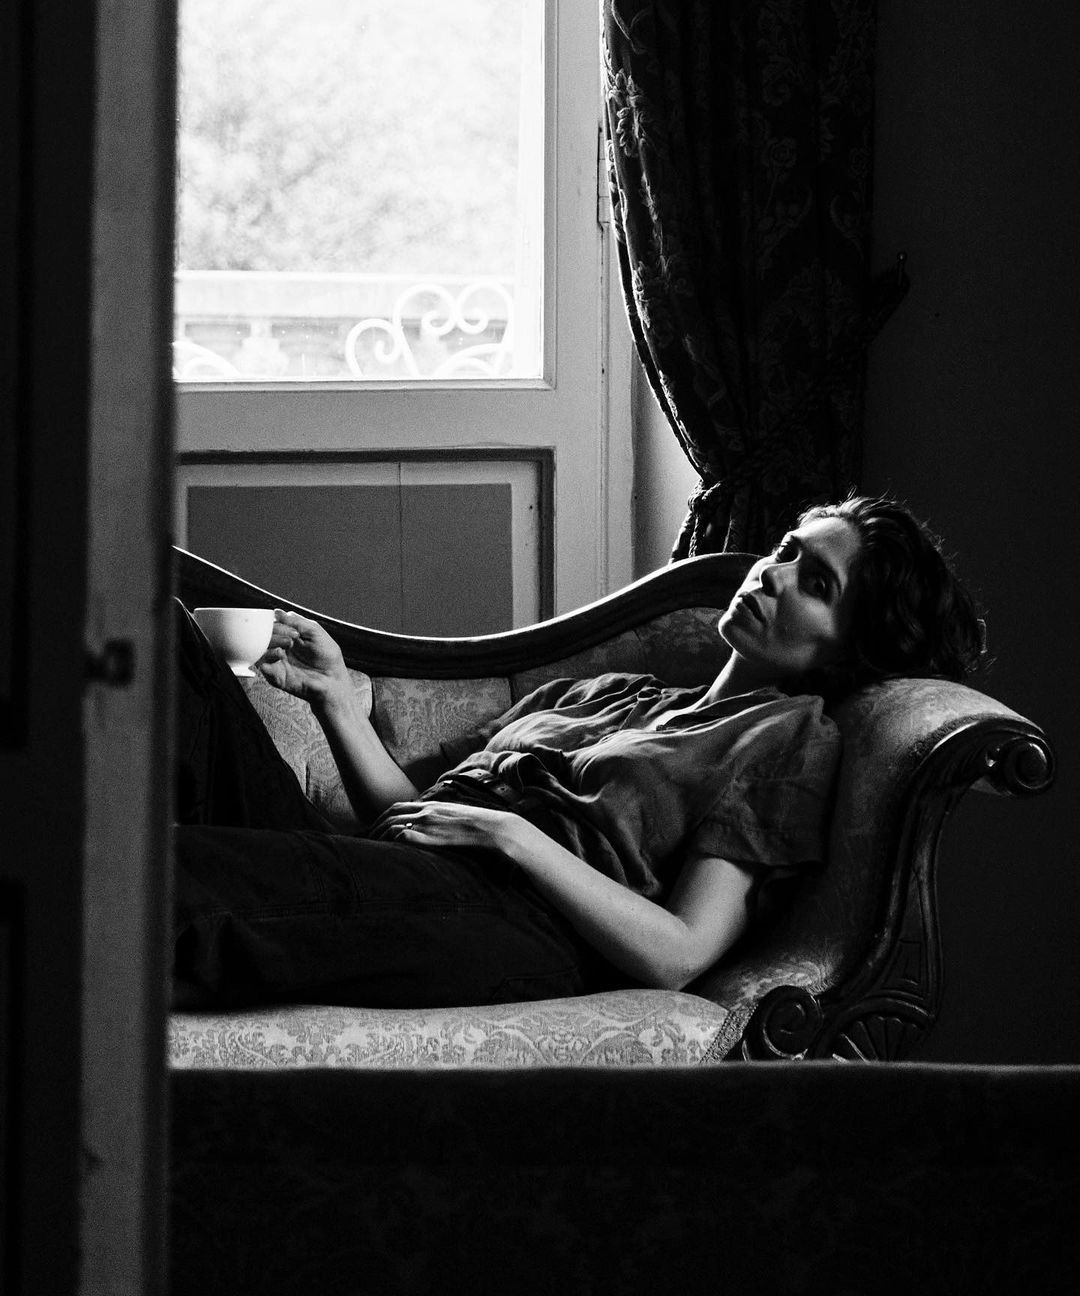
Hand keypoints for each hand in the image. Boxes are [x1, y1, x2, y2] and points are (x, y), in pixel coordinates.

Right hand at [256, 609, 366, 711]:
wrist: (332, 680)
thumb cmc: (327, 657)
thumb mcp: (316, 632)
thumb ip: (297, 622)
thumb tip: (277, 612)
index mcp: (288, 636)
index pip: (273, 623)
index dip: (279, 621)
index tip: (293, 627)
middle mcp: (280, 647)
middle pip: (264, 633)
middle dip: (276, 630)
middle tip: (292, 636)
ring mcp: (276, 661)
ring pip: (259, 647)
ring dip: (271, 641)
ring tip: (287, 644)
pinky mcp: (274, 675)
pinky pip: (261, 664)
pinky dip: (267, 656)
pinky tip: (280, 654)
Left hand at [381, 800, 521, 853]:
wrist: (492, 827)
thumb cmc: (478, 825)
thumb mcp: (456, 815)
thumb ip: (442, 817)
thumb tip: (433, 825)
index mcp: (432, 805)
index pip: (398, 806)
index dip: (383, 816)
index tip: (376, 827)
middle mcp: (427, 811)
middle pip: (391, 814)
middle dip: (376, 825)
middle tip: (367, 838)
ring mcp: (429, 823)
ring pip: (394, 824)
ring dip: (380, 835)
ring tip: (371, 847)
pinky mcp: (433, 835)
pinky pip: (405, 834)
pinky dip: (394, 839)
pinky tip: (387, 848)